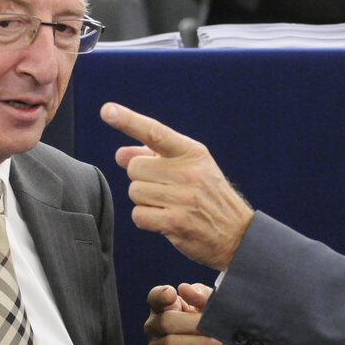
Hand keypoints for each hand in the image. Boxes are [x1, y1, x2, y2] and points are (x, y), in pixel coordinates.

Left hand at [101, 103, 253, 269]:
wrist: (237, 233)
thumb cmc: (207, 196)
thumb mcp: (189, 168)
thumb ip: (153, 157)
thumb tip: (120, 154)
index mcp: (192, 152)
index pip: (155, 132)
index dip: (128, 120)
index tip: (107, 110)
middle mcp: (188, 172)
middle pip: (134, 168)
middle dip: (142, 179)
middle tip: (165, 188)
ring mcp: (183, 198)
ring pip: (134, 192)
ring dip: (144, 201)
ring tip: (168, 205)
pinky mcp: (176, 222)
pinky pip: (138, 215)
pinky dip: (146, 219)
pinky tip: (165, 220)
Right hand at [145, 283, 246, 344]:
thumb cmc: (216, 328)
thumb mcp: (214, 308)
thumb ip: (201, 296)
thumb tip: (184, 288)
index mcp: (166, 306)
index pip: (154, 298)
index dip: (160, 296)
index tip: (172, 294)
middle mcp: (155, 326)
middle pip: (165, 321)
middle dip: (193, 326)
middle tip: (213, 330)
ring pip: (171, 344)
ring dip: (199, 344)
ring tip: (216, 344)